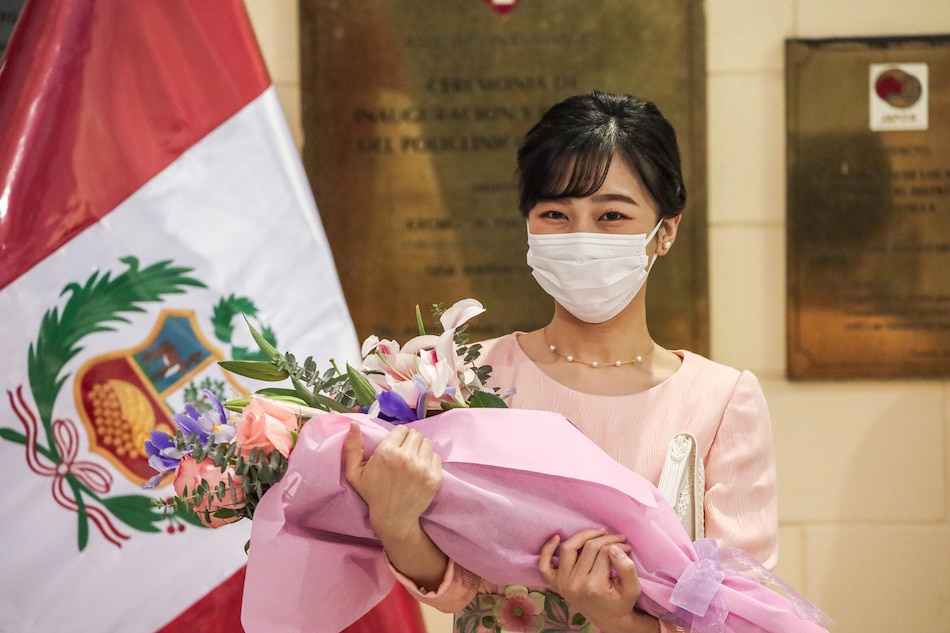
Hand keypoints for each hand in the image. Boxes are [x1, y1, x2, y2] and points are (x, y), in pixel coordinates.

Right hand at [342, 421, 447, 590]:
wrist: (393, 519)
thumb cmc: (373, 494)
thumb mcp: (354, 473)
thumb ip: (351, 447)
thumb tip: (353, 424)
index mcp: (387, 452)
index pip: (402, 430)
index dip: (398, 437)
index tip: (396, 447)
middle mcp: (406, 458)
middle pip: (416, 434)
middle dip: (410, 442)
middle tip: (405, 454)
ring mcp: (422, 468)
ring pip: (427, 443)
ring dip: (421, 450)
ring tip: (413, 461)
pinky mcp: (434, 477)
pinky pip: (436, 457)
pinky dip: (430, 461)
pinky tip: (420, 470)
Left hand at [539, 528, 658, 632]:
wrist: (608, 619)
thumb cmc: (621, 603)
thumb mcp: (632, 589)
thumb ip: (627, 568)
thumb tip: (613, 548)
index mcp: (594, 586)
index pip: (605, 553)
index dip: (617, 545)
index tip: (626, 545)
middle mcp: (575, 584)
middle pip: (589, 548)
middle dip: (606, 539)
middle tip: (618, 538)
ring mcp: (562, 583)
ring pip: (568, 549)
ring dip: (583, 536)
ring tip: (598, 533)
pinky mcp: (556, 583)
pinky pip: (544, 565)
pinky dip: (547, 549)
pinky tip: (557, 537)